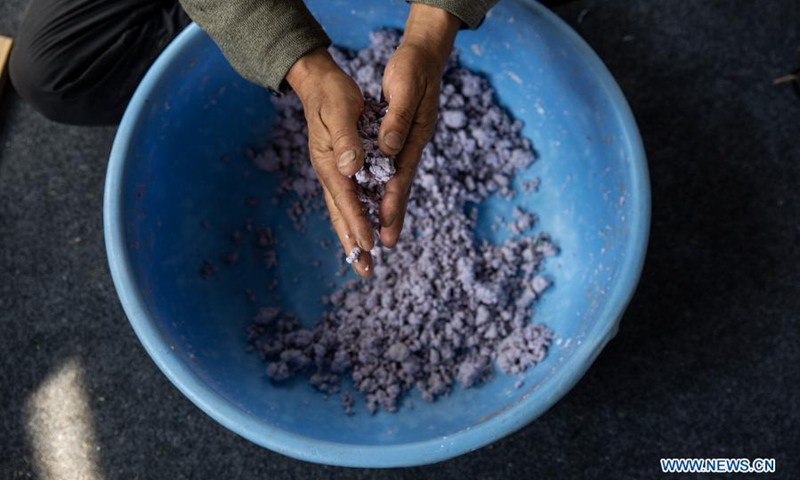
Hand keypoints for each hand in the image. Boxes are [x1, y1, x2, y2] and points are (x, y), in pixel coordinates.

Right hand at [286, 47, 373, 276]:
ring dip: (355, 237)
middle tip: (366, 272)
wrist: (321, 83)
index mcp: (330, 162)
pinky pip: (351, 199)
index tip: (370, 245)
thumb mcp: (340, 110)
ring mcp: (336, 173)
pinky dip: (358, 218)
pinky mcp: (344, 168)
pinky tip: (366, 231)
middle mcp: (332, 172)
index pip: (346, 199)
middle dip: (354, 244)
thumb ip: (345, 139)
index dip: (358, 223)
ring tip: (365, 263)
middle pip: (342, 214)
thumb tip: (351, 169)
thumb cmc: (332, 94)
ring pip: (346, 211)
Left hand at [378, 3, 460, 246]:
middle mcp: (411, 146)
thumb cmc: (413, 69)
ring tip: (383, 235)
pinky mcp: (399, 141)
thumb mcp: (405, 88)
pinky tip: (378, 203)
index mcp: (414, 137)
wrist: (423, 56)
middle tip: (386, 245)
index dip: (393, 201)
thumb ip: (397, 120)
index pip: (401, 175)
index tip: (384, 224)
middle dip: (393, 215)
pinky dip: (384, 189)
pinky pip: (390, 171)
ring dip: (389, 208)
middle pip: (401, 187)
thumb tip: (388, 150)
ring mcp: (406, 145)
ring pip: (396, 182)